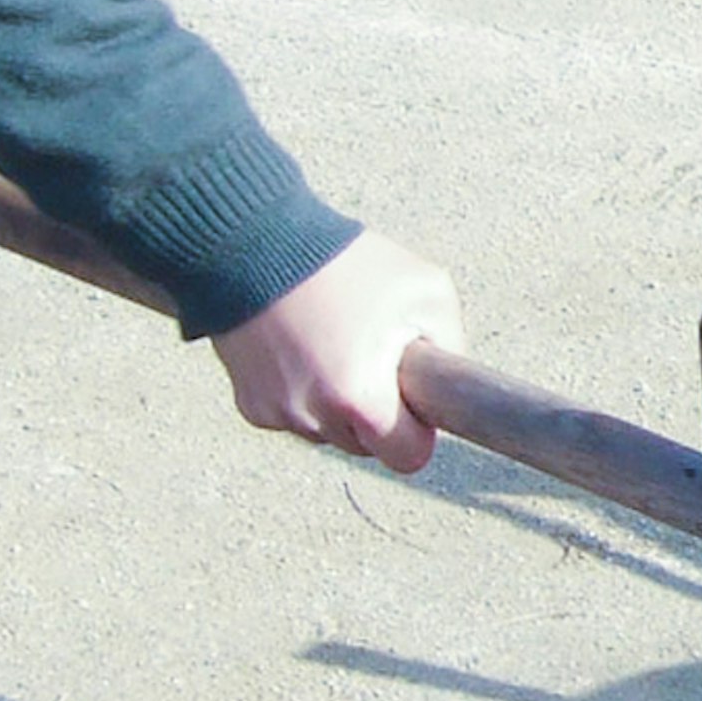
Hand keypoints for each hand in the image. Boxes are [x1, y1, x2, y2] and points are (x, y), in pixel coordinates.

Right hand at [212, 234, 464, 471]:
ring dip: (334, 403)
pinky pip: (292, 415)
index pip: (407, 458)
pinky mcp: (251, 405)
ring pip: (327, 432)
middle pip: (365, 446)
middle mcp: (316, 417)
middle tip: (367, 357)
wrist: (255, 242)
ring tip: (330, 345)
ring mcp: (279, 414)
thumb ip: (449, 344)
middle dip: (373, 413)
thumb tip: (450, 383)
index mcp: (361, 400)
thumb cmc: (341, 262)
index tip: (410, 405)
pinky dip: (300, 391)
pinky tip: (299, 348)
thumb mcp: (425, 289)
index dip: (416, 432)